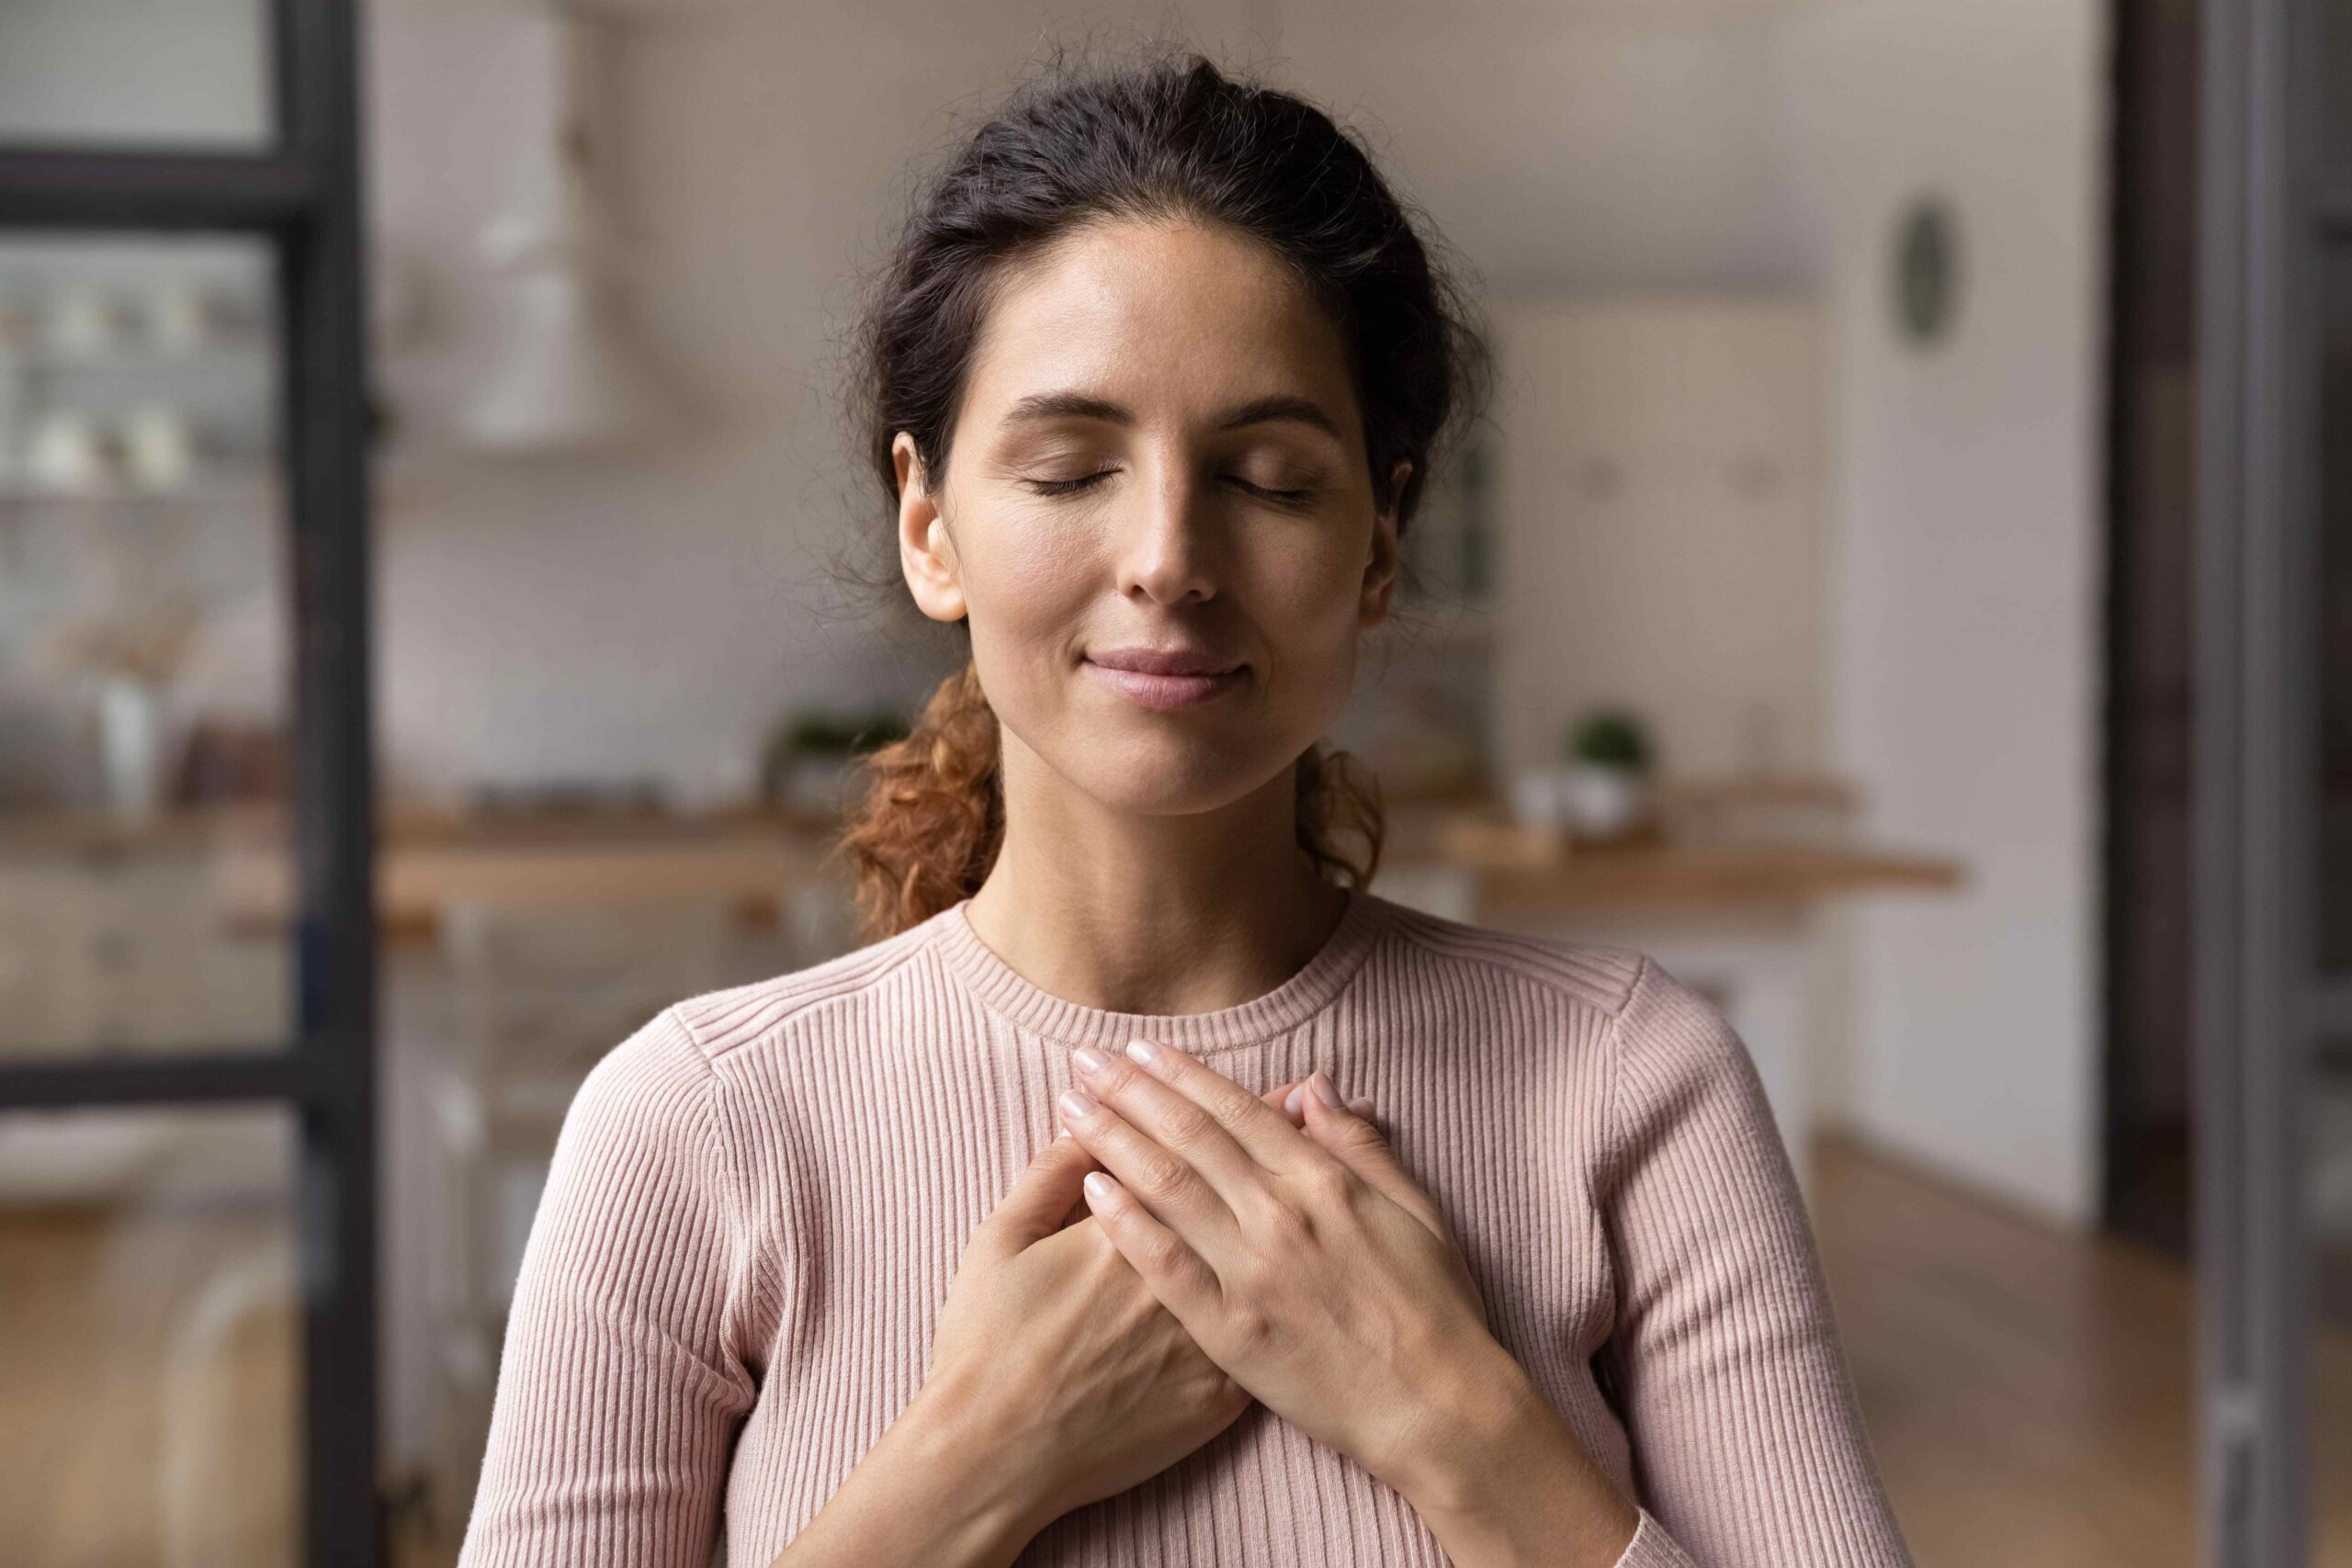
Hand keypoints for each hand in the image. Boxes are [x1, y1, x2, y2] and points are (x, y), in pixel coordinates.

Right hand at [914, 1075, 1327, 1537]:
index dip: (1238, 1112)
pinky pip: (1271, 1339)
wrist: (997, 1458)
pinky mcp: (1220, 1398)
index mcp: (1132, 1228)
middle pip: (1248, 1197)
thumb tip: (1089, 1123)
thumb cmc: (986, 1345)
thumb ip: (1048, 1175)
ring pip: (1272, 1262)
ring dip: (1302, 1209)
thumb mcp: (999, 1241)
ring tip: (1326, 1167)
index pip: (1198, 1151)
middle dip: (1283, 1144)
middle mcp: (1184, 1277)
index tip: (1273, 1083)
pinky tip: (1313, 1267)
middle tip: (1311, 1098)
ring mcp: (1209, 1340)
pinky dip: (1298, 1294)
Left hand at [1056, 1042, 1499, 1489]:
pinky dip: (1127, 1224)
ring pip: (1167, 1188)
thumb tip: (1312, 1086)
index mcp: (1324, 1182)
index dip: (1182, 1074)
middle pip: (1189, 1136)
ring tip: (1070, 1108)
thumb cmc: (1434, 1308)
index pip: (1236, 1110)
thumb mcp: (1414, 1208)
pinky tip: (1091, 1191)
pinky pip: (1166, 1267)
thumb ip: (1357, 1144)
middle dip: (1130, 1091)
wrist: (1437, 1406)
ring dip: (1113, 1140)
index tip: (1138, 1048)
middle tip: (1084, 1060)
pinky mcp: (1229, 1332)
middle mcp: (1280, 1215)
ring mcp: (1251, 1272)